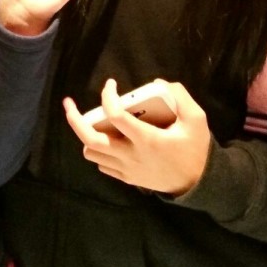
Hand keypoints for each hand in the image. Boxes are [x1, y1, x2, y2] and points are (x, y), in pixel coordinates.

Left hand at [63, 79, 211, 195]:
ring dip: (86, 135)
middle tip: (69, 103)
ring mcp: (126, 169)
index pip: (115, 115)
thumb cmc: (195, 149)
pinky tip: (107, 139)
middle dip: (74, 119)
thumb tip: (158, 83)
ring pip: (91, 153)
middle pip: (90, 139)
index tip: (111, 84)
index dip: (108, 96)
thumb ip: (180, 96)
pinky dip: (98, 150)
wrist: (197, 183)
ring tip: (92, 122)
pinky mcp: (126, 178)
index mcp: (146, 139)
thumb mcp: (196, 119)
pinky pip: (101, 165)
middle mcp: (130, 155)